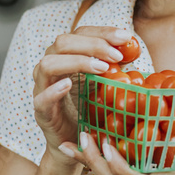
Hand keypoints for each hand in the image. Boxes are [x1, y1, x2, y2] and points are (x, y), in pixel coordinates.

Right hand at [32, 24, 133, 166]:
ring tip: (102, 68)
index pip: (80, 33)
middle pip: (63, 42)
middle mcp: (51, 67)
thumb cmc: (91, 108)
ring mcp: (42, 88)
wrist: (78, 143)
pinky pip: (41, 98)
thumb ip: (114, 65)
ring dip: (77, 62)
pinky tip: (69, 85)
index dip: (103, 32)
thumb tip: (132, 48)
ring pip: (48, 64)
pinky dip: (54, 90)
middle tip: (117, 55)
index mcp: (66, 56)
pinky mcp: (41, 112)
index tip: (126, 37)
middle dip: (93, 44)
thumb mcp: (105, 82)